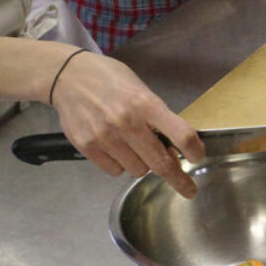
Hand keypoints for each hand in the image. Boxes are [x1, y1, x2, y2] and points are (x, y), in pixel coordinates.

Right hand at [49, 52, 204, 196]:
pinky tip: (116, 149)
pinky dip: (120, 165)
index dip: (195, 151)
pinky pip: (115, 171)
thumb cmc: (110, 81)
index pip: (182, 135)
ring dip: (143, 165)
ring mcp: (105, 137)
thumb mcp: (141, 90)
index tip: (197, 158)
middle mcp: (127, 122)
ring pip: (138, 171)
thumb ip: (158, 118)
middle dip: (178, 179)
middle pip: (161, 164)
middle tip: (188, 189)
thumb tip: (174, 150)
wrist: (67, 76)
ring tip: (134, 147)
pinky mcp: (87, 146)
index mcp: (146, 105)